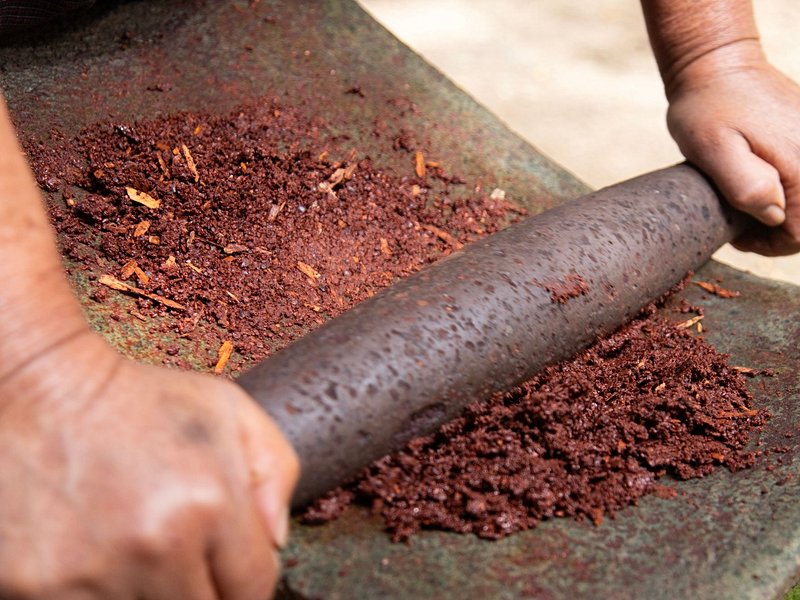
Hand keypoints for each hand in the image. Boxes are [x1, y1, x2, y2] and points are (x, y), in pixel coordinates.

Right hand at [0, 329, 298, 598]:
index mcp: (208, 505)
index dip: (246, 577)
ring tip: (137, 545)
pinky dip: (101, 594)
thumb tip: (277, 541)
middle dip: (204, 589)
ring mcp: (90, 576)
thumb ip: (275, 473)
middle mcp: (153, 548)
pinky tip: (99, 553)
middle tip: (185, 553)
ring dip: (153, 594)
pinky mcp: (36, 589)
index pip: (253, 589)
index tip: (230, 562)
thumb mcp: (231, 410)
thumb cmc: (141, 399)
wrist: (40, 391)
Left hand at [666, 42, 799, 255]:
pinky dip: (788, 191)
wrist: (717, 65)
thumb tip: (774, 214)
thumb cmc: (707, 108)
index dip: (768, 245)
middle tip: (739, 221)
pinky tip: (760, 183)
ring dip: (782, 211)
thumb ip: (746, 186)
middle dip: (776, 231)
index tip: (737, 234)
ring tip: (746, 202)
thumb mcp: (713, 150)